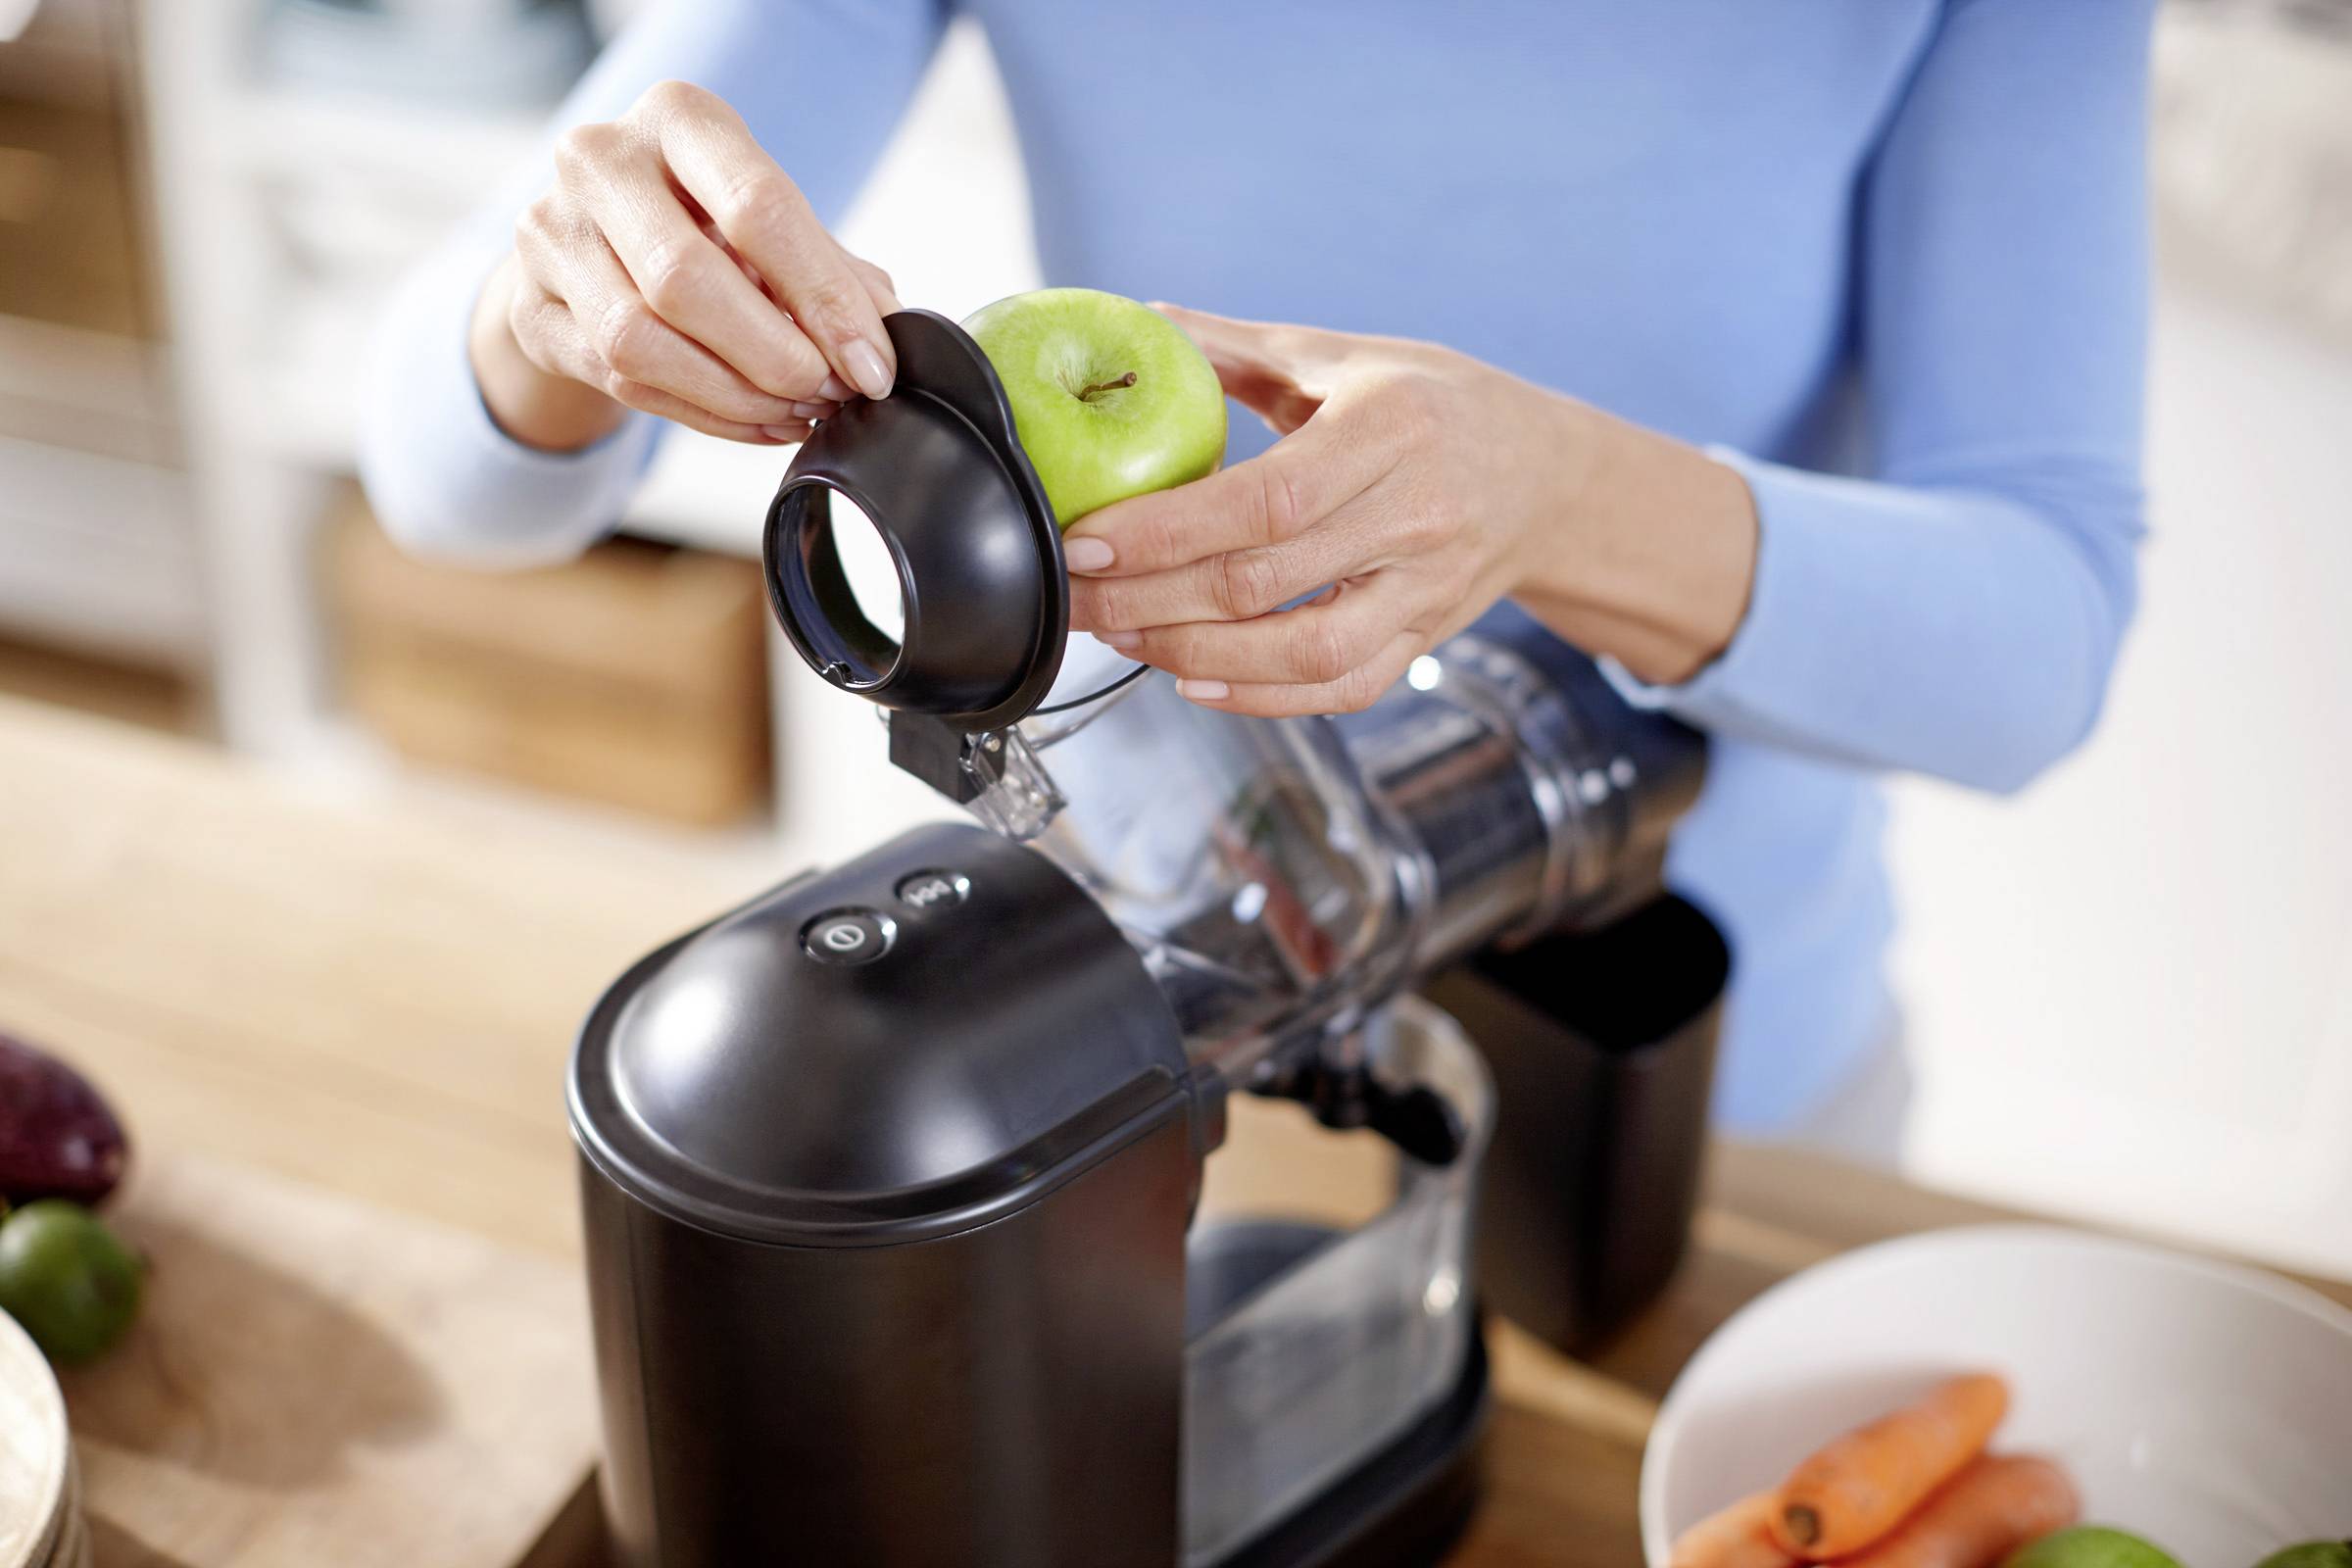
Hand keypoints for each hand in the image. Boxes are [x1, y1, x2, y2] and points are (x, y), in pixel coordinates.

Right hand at [471, 80, 901, 451]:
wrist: (593, 242)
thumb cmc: (702, 221)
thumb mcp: (772, 221)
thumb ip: (833, 272)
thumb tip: (885, 342)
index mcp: (679, 118)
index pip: (757, 205)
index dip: (824, 300)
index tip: (871, 365)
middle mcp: (601, 160)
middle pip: (685, 278)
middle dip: (774, 355)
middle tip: (828, 391)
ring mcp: (551, 232)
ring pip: (640, 340)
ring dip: (735, 394)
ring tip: (795, 411)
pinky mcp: (530, 308)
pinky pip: (622, 381)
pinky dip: (705, 415)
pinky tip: (756, 420)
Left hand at [1063, 306, 1758, 715]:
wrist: (1548, 473)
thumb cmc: (1436, 403)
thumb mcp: (1347, 355)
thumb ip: (1239, 346)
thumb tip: (1137, 322)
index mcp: (1392, 428)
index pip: (1265, 499)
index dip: (1167, 532)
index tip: (1088, 542)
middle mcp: (1417, 515)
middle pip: (1267, 583)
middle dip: (1152, 599)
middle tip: (1075, 598)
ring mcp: (1427, 589)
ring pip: (1304, 653)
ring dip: (1196, 656)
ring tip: (1122, 636)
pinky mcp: (1426, 638)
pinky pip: (1342, 689)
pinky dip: (1262, 698)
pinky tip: (1193, 681)